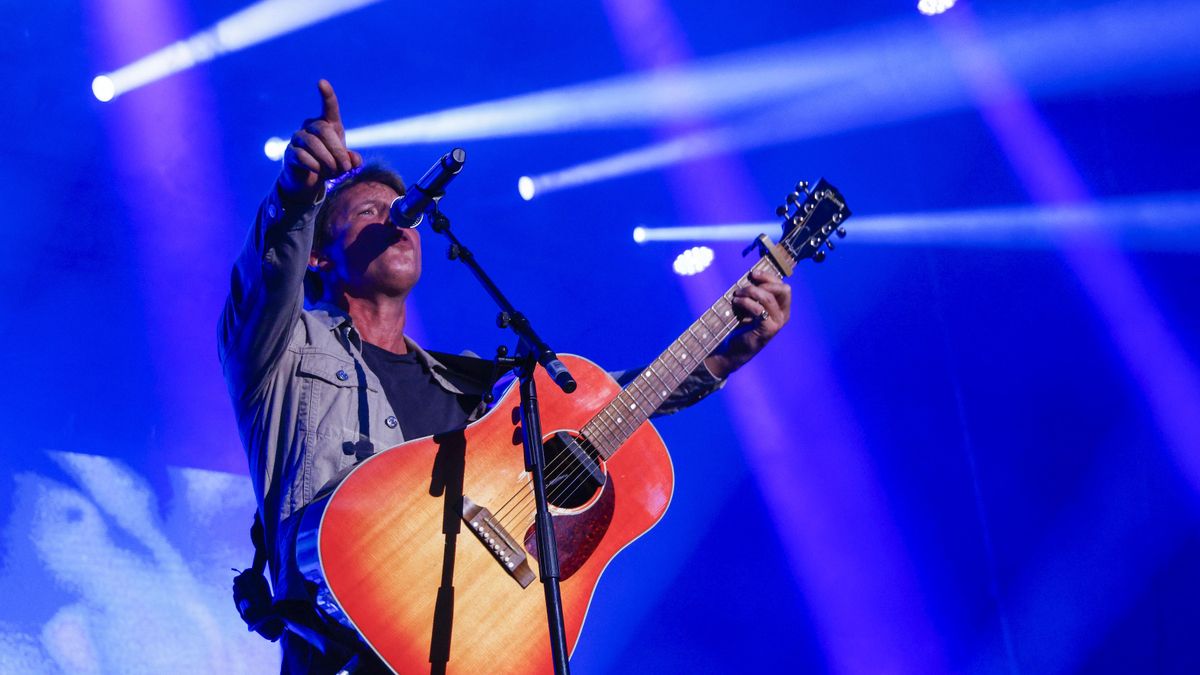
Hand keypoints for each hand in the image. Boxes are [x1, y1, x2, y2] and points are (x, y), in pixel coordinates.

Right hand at [279, 80, 363, 202]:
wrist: (309, 180)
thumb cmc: (329, 165)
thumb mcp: (345, 164)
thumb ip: (353, 161)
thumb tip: (354, 160)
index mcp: (327, 124)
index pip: (328, 107)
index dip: (326, 95)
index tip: (321, 82)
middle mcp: (310, 126)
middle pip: (324, 130)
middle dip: (338, 150)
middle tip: (345, 167)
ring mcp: (298, 138)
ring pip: (313, 143)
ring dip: (327, 160)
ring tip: (333, 171)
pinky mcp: (290, 152)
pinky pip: (302, 156)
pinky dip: (315, 166)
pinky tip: (318, 171)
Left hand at [704, 269, 791, 378]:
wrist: (733, 350)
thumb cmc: (741, 327)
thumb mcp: (750, 307)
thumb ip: (755, 294)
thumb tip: (751, 276)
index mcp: (782, 308)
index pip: (783, 286)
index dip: (769, 277)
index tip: (753, 274)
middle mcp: (783, 315)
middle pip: (783, 290)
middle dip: (764, 283)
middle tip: (746, 286)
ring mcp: (777, 323)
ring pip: (769, 298)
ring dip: (750, 292)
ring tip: (737, 295)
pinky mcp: (768, 330)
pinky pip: (759, 309)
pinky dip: (746, 303)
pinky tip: (736, 302)